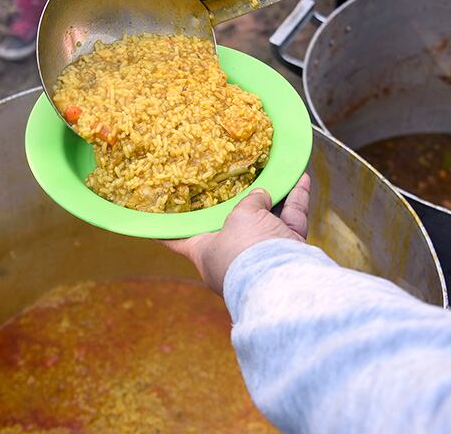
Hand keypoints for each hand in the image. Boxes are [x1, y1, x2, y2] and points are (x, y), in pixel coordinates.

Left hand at [161, 173, 310, 294]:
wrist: (283, 279)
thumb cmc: (246, 250)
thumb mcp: (238, 217)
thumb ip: (247, 202)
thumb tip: (261, 196)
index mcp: (205, 253)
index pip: (177, 240)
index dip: (165, 229)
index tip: (150, 221)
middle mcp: (232, 255)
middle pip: (231, 224)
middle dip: (237, 201)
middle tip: (231, 176)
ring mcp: (261, 254)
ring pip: (266, 219)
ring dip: (271, 195)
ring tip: (272, 170)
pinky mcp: (288, 250)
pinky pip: (291, 219)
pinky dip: (296, 198)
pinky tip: (300, 177)